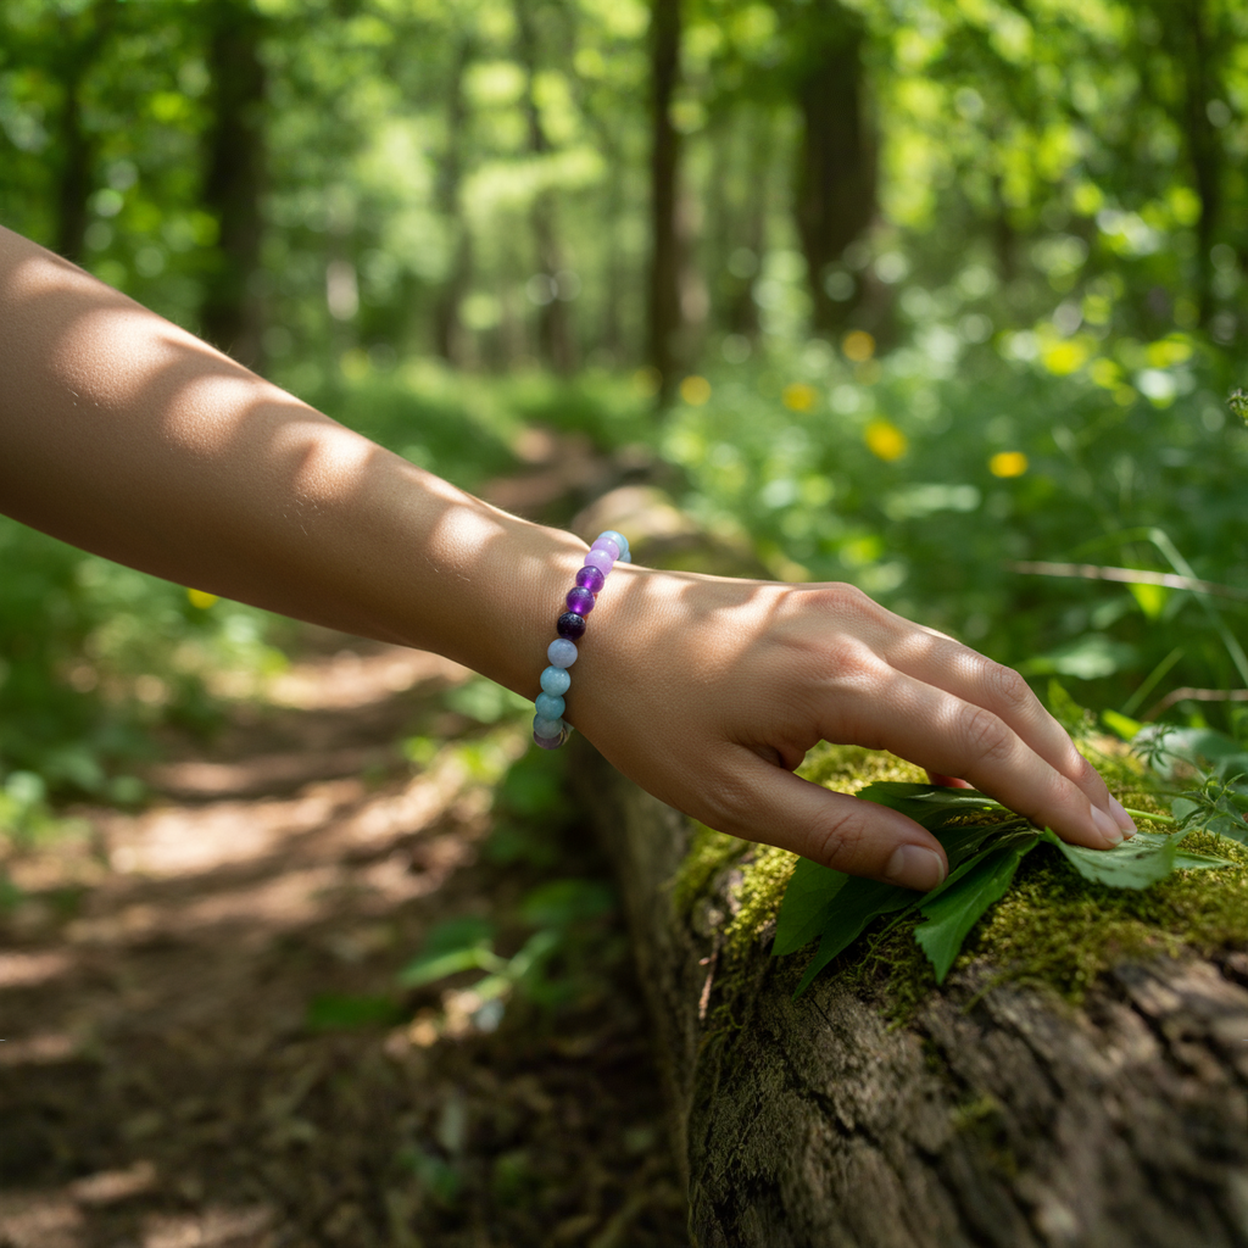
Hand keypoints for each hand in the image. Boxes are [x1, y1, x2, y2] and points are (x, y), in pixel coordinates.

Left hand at [573, 569, 1134, 891]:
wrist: (590, 626)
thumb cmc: (647, 718)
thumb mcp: (730, 798)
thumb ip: (837, 833)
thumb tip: (935, 868)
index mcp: (834, 680)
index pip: (974, 738)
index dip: (1045, 792)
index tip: (1100, 840)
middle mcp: (858, 629)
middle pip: (994, 688)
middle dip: (1059, 758)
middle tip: (1106, 825)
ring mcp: (849, 607)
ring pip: (967, 664)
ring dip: (1022, 726)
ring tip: (1060, 794)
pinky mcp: (834, 603)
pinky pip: (926, 653)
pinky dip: (968, 702)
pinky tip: (971, 755)